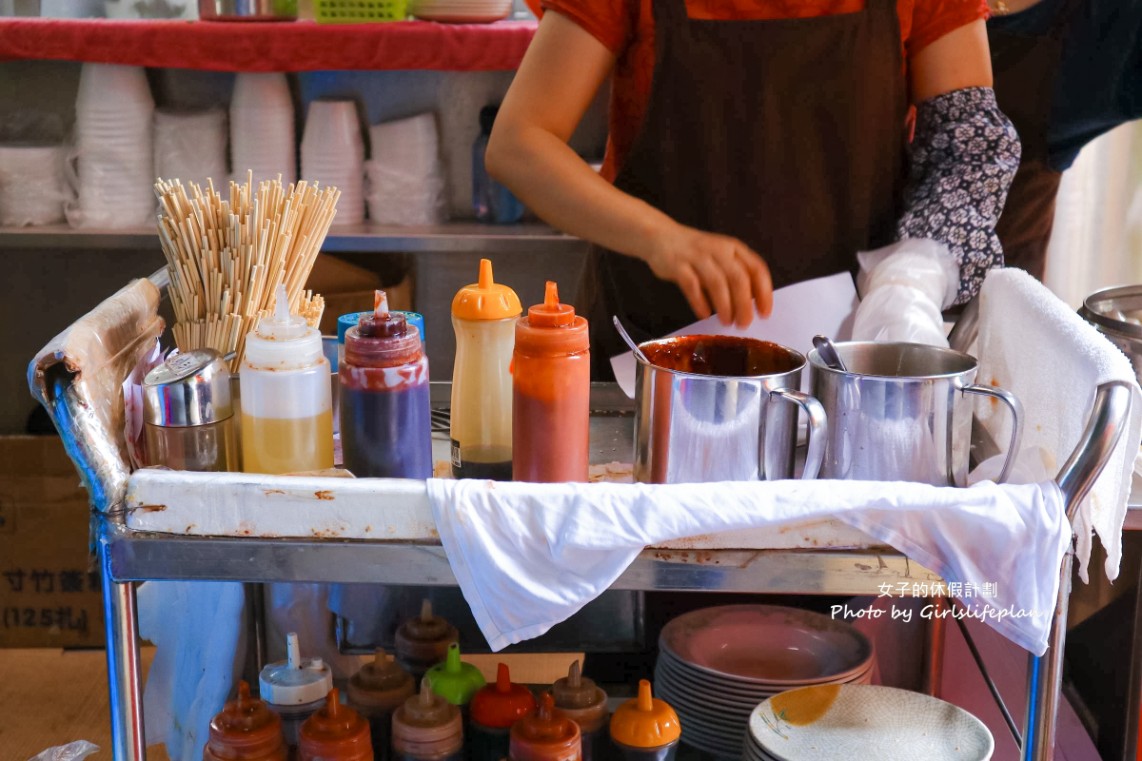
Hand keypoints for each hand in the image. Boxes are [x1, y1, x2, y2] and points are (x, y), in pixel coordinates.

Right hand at [642, 222, 772, 327]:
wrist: (660, 236)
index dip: (764, 293)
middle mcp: (718, 250)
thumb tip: (750, 305)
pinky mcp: (678, 265)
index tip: (765, 313)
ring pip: (717, 283)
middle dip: (744, 304)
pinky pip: (692, 286)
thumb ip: (735, 275)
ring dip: (724, 306)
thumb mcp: (720, 257)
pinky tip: (704, 314)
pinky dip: (699, 302)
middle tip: (744, 323)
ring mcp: (697, 257)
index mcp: (734, 248)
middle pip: (738, 278)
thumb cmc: (695, 252)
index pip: (757, 269)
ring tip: (726, 322)